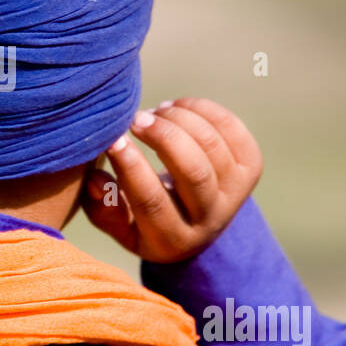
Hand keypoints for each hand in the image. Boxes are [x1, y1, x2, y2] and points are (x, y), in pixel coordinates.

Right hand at [81, 98, 262, 263]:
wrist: (195, 222)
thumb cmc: (144, 219)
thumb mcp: (120, 225)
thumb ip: (102, 206)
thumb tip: (95, 178)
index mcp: (172, 239)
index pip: (152, 202)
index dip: (131, 167)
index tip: (113, 138)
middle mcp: (210, 219)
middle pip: (194, 173)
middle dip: (164, 137)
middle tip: (137, 119)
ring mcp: (236, 193)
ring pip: (213, 146)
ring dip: (181, 119)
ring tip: (155, 111)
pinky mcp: (250, 167)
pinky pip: (232, 129)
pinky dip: (202, 109)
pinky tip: (178, 106)